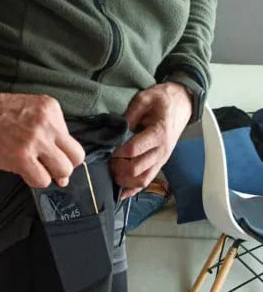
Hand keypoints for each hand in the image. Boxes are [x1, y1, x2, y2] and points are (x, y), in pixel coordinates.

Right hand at [0, 93, 84, 187]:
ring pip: (63, 170)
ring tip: (35, 169)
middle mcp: (48, 124)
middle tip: (50, 168)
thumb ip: (49, 131)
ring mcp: (36, 141)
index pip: (72, 140)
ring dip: (51, 175)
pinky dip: (36, 180)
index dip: (64, 153)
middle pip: (76, 157)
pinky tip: (25, 172)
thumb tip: (62, 168)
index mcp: (51, 110)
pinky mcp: (22, 157)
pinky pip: (42, 179)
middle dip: (65, 167)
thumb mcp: (31, 109)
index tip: (51, 156)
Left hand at [110, 82, 192, 197]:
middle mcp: (161, 151)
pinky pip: (146, 182)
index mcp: (158, 133)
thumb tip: (115, 133)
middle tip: (108, 159)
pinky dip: (133, 190)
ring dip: (124, 180)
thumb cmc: (162, 100)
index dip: (117, 152)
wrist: (183, 104)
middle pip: (135, 169)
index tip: (108, 148)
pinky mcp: (159, 165)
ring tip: (113, 171)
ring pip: (141, 180)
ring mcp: (161, 160)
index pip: (133, 150)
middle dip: (117, 167)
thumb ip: (129, 115)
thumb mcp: (145, 98)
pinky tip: (121, 192)